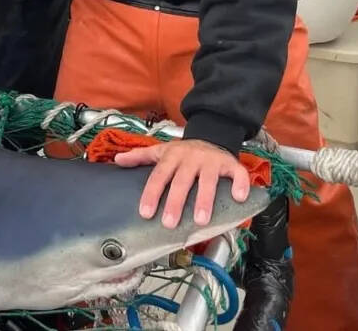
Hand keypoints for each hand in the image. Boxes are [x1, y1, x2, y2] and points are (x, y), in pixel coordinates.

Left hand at [114, 139, 250, 228]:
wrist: (211, 135)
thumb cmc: (183, 152)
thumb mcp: (161, 151)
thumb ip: (140, 156)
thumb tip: (118, 159)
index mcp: (172, 156)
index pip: (159, 176)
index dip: (152, 194)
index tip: (146, 213)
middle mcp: (191, 157)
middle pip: (182, 181)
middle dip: (175, 202)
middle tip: (169, 223)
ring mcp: (211, 160)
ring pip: (208, 180)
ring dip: (205, 200)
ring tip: (201, 220)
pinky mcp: (230, 163)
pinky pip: (237, 173)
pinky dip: (240, 185)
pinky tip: (239, 199)